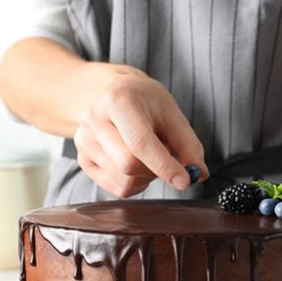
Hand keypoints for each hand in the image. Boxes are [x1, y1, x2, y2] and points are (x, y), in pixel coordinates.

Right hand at [74, 67, 207, 196]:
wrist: (112, 93)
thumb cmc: (145, 101)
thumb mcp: (171, 113)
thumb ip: (188, 145)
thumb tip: (198, 174)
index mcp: (119, 101)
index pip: (140, 143)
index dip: (164, 166)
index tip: (185, 180)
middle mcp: (95, 120)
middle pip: (128, 166)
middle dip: (155, 170)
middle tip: (166, 158)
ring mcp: (84, 141)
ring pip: (123, 181)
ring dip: (146, 178)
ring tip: (149, 157)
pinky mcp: (83, 159)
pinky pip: (116, 187)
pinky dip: (134, 183)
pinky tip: (137, 165)